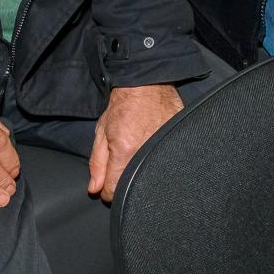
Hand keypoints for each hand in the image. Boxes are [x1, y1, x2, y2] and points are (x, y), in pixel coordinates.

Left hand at [87, 83, 181, 203]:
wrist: (146, 83)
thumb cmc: (123, 105)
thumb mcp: (101, 132)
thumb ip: (97, 163)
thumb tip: (95, 188)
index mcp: (125, 152)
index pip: (114, 190)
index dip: (108, 188)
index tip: (109, 179)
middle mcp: (146, 153)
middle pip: (134, 186)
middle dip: (126, 180)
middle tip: (125, 161)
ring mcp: (164, 148)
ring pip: (151, 176)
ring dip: (144, 170)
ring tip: (141, 152)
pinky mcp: (177, 141)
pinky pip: (166, 162)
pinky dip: (159, 159)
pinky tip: (154, 147)